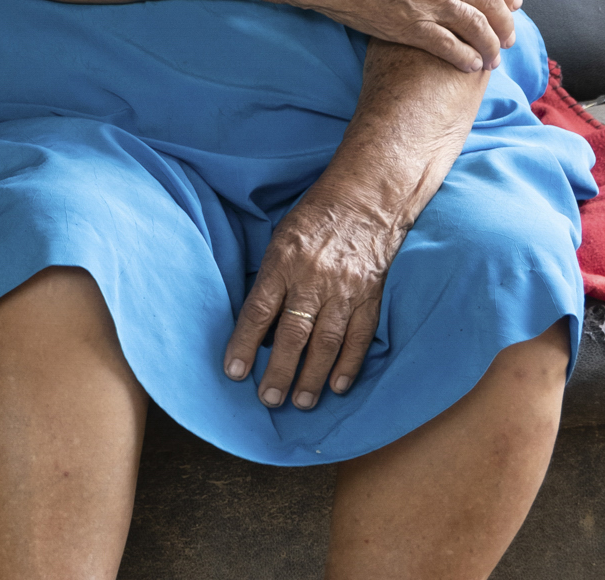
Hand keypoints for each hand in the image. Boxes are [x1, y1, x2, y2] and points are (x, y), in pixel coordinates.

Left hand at [223, 185, 404, 410]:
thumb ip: (269, 280)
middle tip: (268, 399)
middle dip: (279, 371)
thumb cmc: (312, 220)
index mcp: (283, 263)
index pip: (259, 311)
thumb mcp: (279, 241)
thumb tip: (259, 324)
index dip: (245, 344)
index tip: (234, 372)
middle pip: (293, 334)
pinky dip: (349, 364)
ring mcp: (345, 291)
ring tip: (301, 402)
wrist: (365, 202)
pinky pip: (360, 337)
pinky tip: (337, 386)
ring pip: (327, 342)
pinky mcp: (370, 298)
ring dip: (312, 376)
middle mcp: (313, 280)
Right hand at [304, 0, 520, 72]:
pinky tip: (470, 65)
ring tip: (493, 58)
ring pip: (477, 28)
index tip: (514, 4)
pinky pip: (449, 47)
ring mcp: (426, 2)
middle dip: (506, 24)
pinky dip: (464, 58)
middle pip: (491, 3)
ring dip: (491, 46)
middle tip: (509, 37)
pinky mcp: (408, 26)